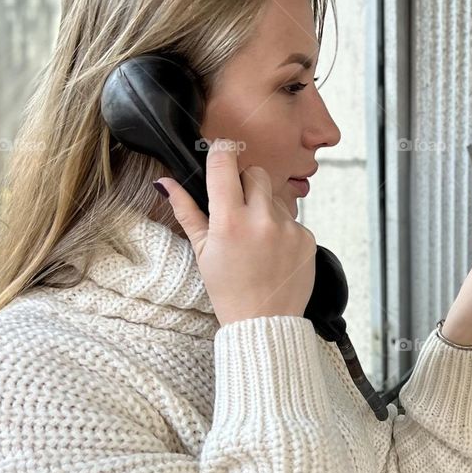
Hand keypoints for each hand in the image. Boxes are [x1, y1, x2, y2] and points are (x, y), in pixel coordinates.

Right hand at [155, 139, 317, 326]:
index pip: (225, 164)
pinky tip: (273, 252)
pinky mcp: (307, 238)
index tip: (220, 151)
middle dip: (245, 183)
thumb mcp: (202, 251)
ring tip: (256, 239)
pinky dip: (282, 229)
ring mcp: (288, 228)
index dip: (221, 152)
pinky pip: (292, 219)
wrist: (264, 322)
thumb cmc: (228, 289)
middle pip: (256, 173)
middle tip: (237, 209)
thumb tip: (165, 182)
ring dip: (264, 208)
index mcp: (229, 221)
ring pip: (275, 196)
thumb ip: (186, 211)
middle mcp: (261, 220)